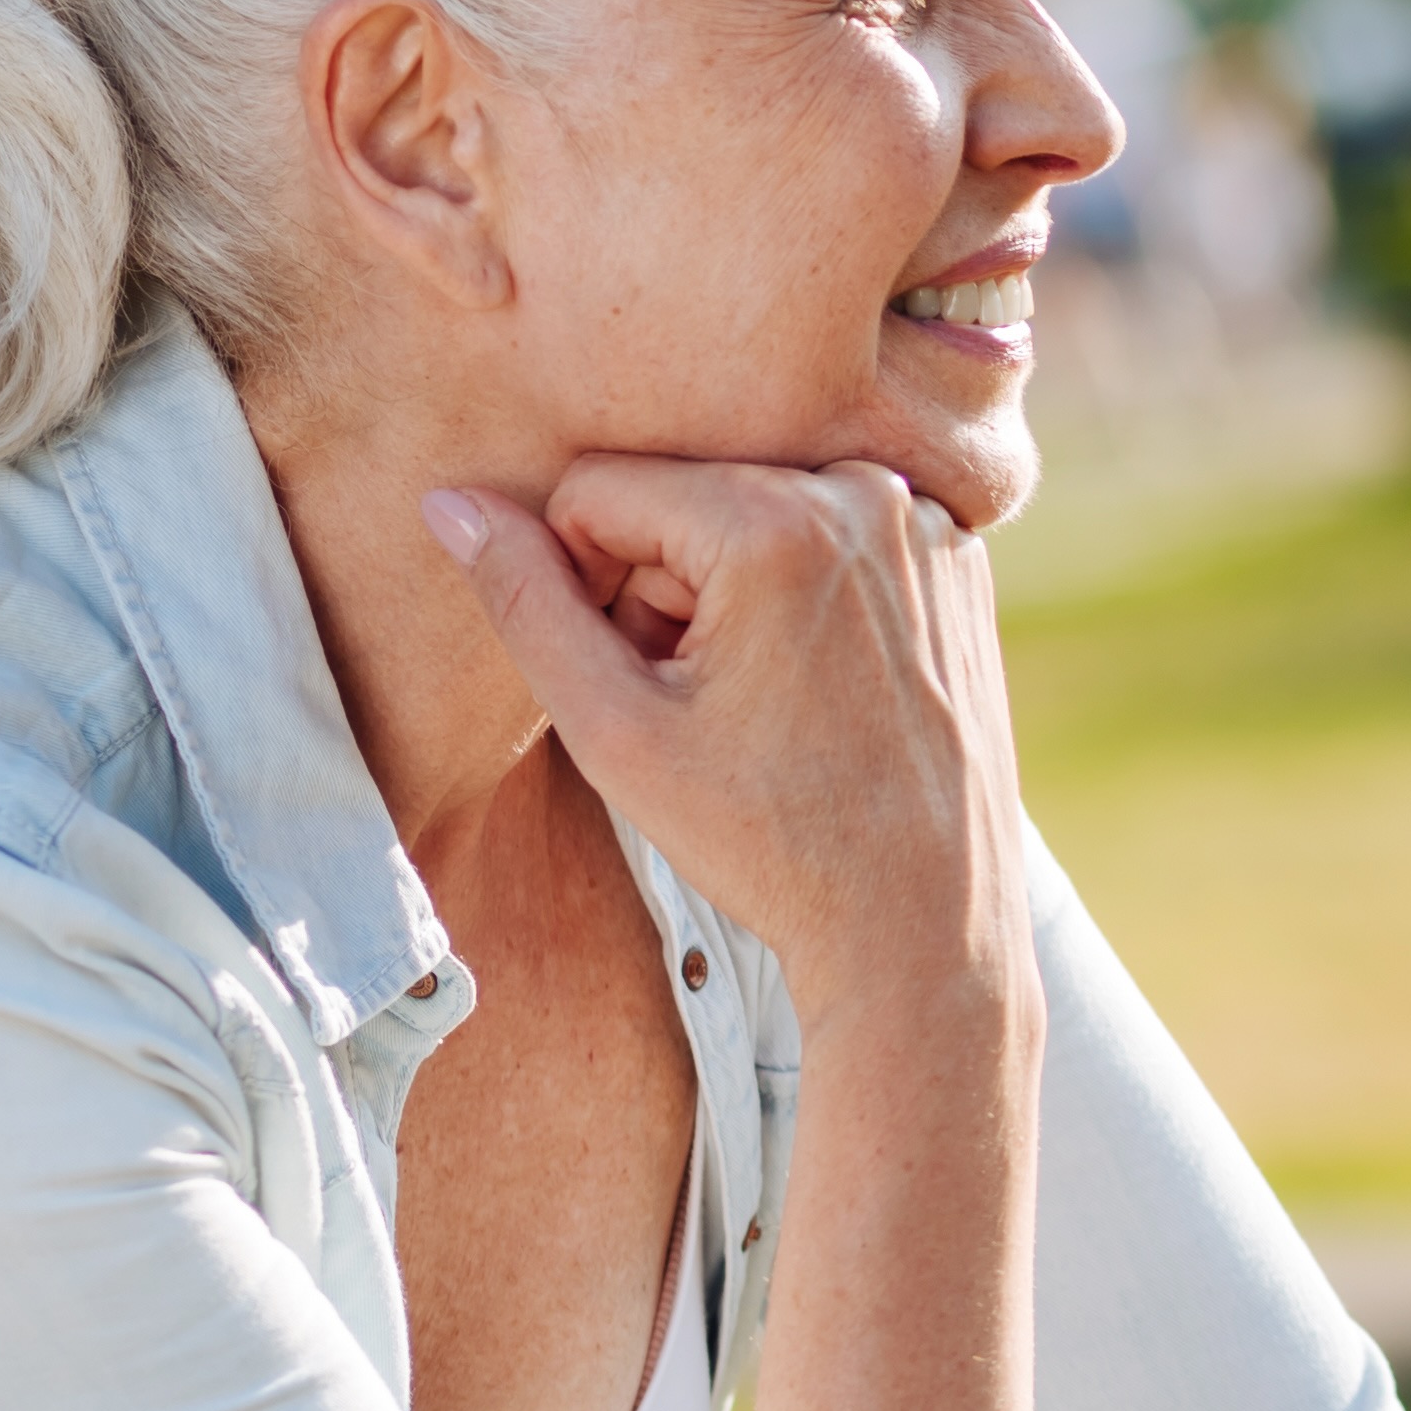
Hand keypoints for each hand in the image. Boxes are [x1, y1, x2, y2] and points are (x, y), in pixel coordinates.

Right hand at [425, 455, 1029, 1029]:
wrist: (922, 922)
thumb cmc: (767, 843)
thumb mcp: (615, 731)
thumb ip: (524, 603)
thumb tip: (449, 502)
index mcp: (776, 522)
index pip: (598, 489)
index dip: (583, 585)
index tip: (636, 676)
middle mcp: (866, 493)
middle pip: (684, 494)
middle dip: (661, 586)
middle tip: (699, 700)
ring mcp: (929, 524)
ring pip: (756, 510)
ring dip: (731, 591)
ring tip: (760, 700)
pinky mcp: (961, 559)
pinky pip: (833, 535)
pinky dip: (806, 593)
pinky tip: (821, 688)